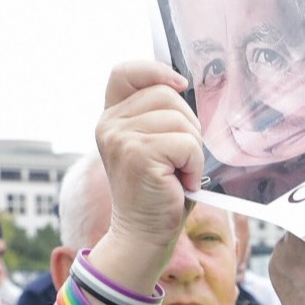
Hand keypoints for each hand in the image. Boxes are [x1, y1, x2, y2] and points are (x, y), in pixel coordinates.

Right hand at [97, 61, 200, 258]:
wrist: (144, 234)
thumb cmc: (160, 190)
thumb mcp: (158, 145)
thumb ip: (162, 116)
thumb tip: (187, 85)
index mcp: (113, 117)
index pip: (125, 72)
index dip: (155, 70)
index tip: (179, 84)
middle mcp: (110, 123)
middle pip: (167, 95)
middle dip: (188, 125)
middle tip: (181, 158)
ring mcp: (120, 137)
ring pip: (181, 120)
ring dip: (193, 149)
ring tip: (179, 172)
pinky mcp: (137, 154)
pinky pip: (187, 144)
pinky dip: (194, 165)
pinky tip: (181, 182)